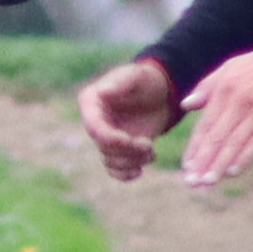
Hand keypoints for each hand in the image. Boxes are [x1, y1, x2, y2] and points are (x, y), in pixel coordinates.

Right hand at [76, 56, 178, 182]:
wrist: (161, 93)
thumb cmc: (146, 80)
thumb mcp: (135, 76)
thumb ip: (120, 83)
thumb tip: (103, 93)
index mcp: (91, 102)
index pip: (93, 127)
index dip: (110, 138)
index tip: (128, 140)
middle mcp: (94, 122)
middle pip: (103, 147)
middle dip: (127, 150)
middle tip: (148, 145)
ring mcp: (105, 137)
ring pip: (110, 160)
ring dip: (132, 161)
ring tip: (151, 151)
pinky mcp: (118, 149)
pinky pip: (114, 169)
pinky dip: (124, 174)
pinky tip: (139, 171)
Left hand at [179, 43, 252, 187]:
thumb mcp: (229, 68)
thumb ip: (206, 88)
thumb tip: (185, 105)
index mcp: (224, 91)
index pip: (205, 125)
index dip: (195, 147)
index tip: (186, 167)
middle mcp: (239, 103)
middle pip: (217, 137)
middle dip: (203, 161)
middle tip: (192, 182)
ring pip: (235, 143)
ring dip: (220, 164)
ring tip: (208, 181)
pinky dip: (245, 158)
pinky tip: (233, 171)